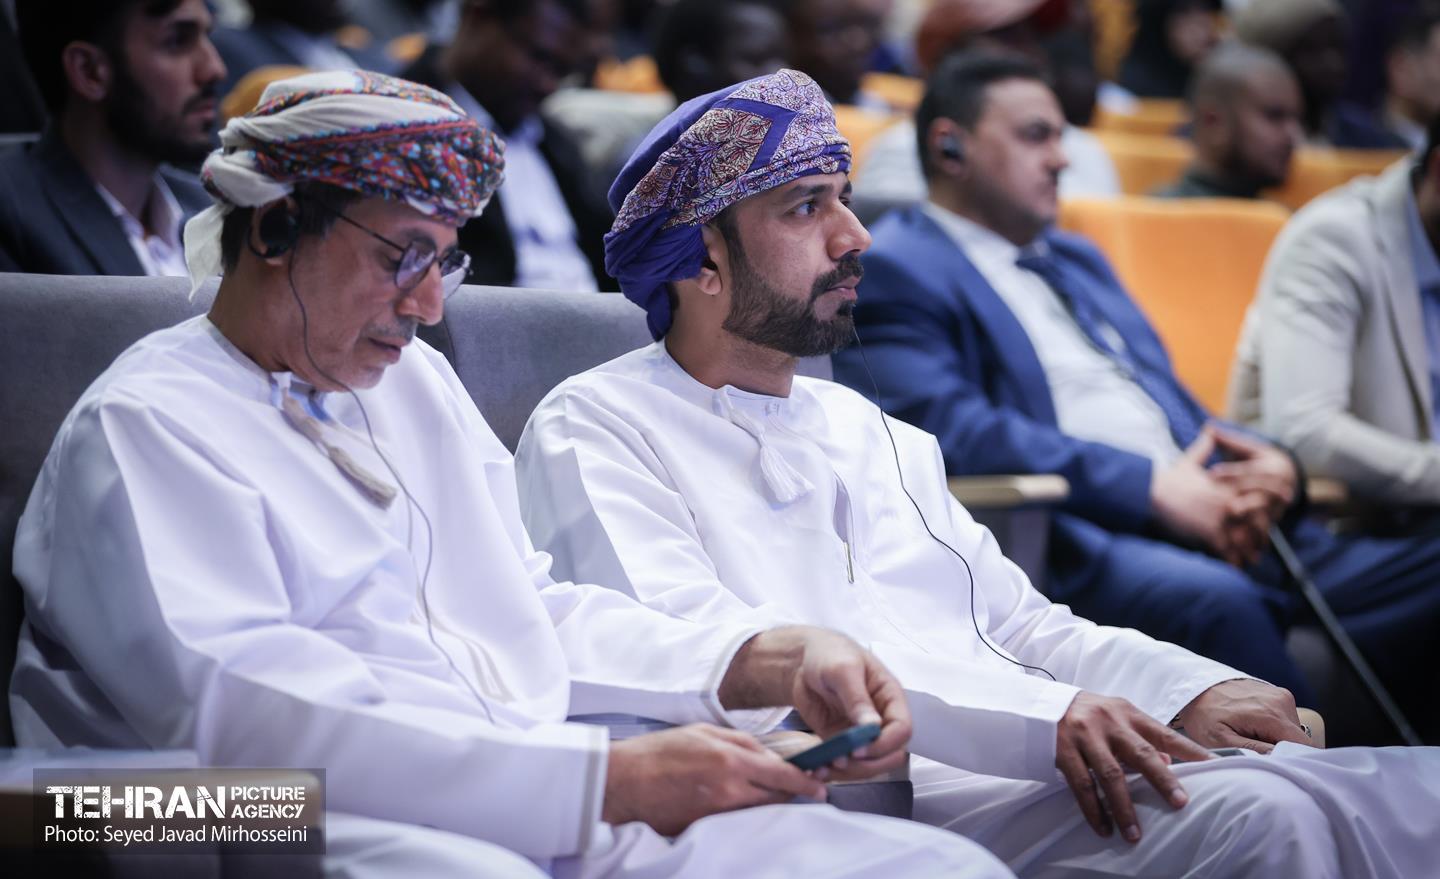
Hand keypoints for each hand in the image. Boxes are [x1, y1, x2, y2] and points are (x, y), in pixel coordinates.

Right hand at [602, 724, 826, 834]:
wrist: (623, 782)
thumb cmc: (659, 751)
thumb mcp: (703, 732)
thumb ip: (742, 742)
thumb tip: (771, 756)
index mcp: (731, 760)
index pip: (782, 775)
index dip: (806, 783)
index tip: (819, 787)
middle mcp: (729, 790)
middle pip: (776, 798)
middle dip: (787, 793)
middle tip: (793, 787)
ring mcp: (718, 814)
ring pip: (758, 813)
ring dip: (764, 803)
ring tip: (756, 792)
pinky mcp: (706, 829)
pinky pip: (736, 823)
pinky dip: (742, 814)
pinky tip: (733, 804)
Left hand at [718, 626, 911, 776]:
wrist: (802, 660)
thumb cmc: (830, 654)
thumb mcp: (843, 670)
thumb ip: (857, 698)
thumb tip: (873, 725)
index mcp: (890, 697)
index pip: (902, 729)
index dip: (884, 744)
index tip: (859, 749)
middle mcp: (881, 718)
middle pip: (890, 754)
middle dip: (868, 764)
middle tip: (841, 761)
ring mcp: (862, 733)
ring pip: (869, 765)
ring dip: (849, 772)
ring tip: (824, 767)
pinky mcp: (842, 742)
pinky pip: (846, 764)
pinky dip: (833, 771)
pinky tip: (817, 769)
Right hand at [1055, 692, 1212, 842]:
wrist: (1040, 705)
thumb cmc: (1087, 714)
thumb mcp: (1116, 716)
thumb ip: (1141, 737)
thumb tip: (1171, 763)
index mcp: (1128, 713)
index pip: (1165, 734)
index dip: (1191, 751)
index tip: (1215, 767)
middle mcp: (1108, 722)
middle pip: (1141, 754)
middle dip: (1162, 781)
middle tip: (1180, 804)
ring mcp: (1084, 736)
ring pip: (1111, 775)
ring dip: (1124, 808)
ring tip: (1134, 834)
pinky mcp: (1063, 751)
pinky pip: (1082, 786)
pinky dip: (1094, 810)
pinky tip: (1103, 828)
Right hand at [1151, 429, 1265, 564]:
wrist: (1152, 492)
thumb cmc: (1168, 478)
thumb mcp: (1189, 460)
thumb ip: (1204, 447)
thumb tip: (1208, 431)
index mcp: (1228, 487)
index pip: (1257, 502)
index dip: (1265, 514)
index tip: (1267, 524)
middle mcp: (1229, 503)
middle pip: (1257, 524)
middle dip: (1260, 539)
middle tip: (1260, 550)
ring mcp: (1221, 519)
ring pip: (1244, 541)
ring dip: (1248, 553)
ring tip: (1250, 562)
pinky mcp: (1209, 533)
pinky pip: (1227, 553)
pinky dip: (1232, 563)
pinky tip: (1234, 569)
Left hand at [1174, 679, 1309, 752]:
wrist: (1194, 688)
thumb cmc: (1204, 716)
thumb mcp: (1221, 740)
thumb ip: (1254, 751)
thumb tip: (1282, 760)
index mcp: (1271, 715)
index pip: (1303, 748)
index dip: (1292, 762)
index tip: (1274, 768)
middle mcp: (1282, 701)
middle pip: (1299, 741)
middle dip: (1282, 752)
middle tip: (1255, 753)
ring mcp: (1281, 695)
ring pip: (1292, 731)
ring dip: (1276, 740)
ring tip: (1250, 738)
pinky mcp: (1278, 694)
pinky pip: (1285, 720)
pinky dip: (1272, 729)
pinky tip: (1252, 728)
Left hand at [1208, 428, 1297, 523]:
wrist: (1287, 480)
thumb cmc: (1259, 461)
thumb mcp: (1248, 449)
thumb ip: (1229, 441)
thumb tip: (1208, 426)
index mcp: (1274, 467)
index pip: (1250, 470)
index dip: (1231, 472)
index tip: (1210, 473)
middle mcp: (1281, 487)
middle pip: (1260, 489)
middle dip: (1239, 490)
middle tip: (1217, 493)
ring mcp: (1280, 504)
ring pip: (1265, 508)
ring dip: (1249, 510)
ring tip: (1229, 510)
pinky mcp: (1274, 518)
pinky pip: (1265, 524)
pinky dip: (1253, 527)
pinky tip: (1236, 529)